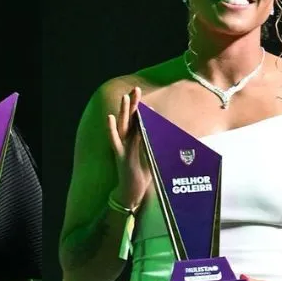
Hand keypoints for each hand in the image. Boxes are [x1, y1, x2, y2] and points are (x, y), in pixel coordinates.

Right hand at [107, 87, 151, 208]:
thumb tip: (171, 135)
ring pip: (122, 126)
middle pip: (131, 118)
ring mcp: (122, 147)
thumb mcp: (155, 157)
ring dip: (124, 111)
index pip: (140, 121)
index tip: (147, 99)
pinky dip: (111, 129)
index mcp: (136, 140)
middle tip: (135, 88)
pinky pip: (114, 140)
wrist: (132, 192)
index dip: (144, 110)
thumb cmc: (143, 175)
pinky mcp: (119, 156)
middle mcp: (128, 141)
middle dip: (134, 103)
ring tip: (124, 97)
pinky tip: (110, 117)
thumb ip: (159, 145)